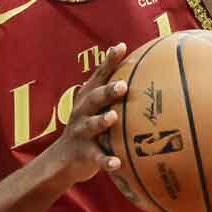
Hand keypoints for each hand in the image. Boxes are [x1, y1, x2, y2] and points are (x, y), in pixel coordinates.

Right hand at [45, 43, 128, 184]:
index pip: (99, 76)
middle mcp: (83, 112)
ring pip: (92, 125)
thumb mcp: (96, 109)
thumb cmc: (89, 128)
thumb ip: (114, 94)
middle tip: (123, 85)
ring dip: (102, 121)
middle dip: (108, 91)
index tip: (121, 47)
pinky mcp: (84, 153)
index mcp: (88, 98)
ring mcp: (82, 132)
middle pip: (95, 97)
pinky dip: (106, 160)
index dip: (109, 61)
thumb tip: (148, 76)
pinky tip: (117, 163)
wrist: (62, 159)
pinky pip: (97, 157)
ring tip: (113, 117)